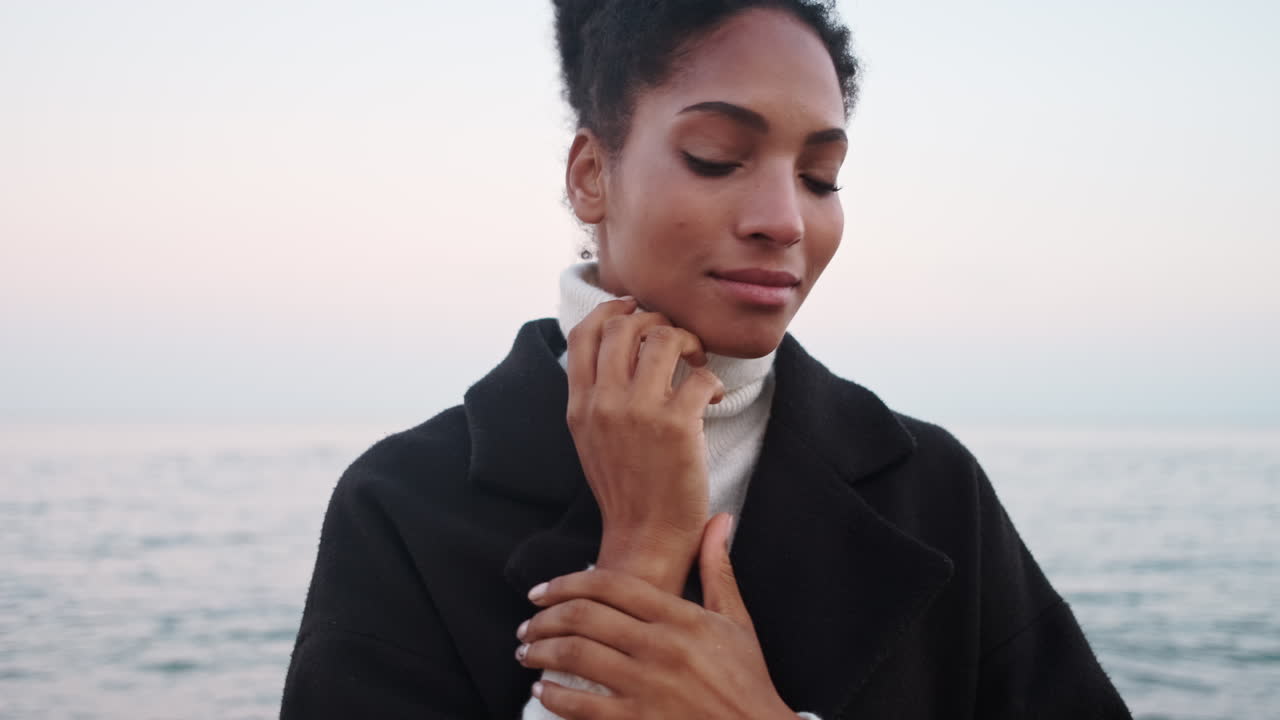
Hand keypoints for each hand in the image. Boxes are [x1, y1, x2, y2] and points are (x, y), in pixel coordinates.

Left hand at [516, 514, 795, 719]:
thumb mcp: (737, 621)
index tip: (541, 592)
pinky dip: (554, 696)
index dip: (566, 583)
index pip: (611, 585)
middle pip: (585, 617)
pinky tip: (543, 690)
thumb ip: (718, 568)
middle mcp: (661, 648)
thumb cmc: (747, 681)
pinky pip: (582, 706)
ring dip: (541, 653)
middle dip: (545, 618)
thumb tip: (720, 519)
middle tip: (527, 625)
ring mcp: (648, 688)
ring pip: (576, 657)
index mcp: (681, 618)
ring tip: (527, 653)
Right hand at [565, 298, 724, 593]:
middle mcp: (604, 403)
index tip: (634, 307)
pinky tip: (714, 397)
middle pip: (623, 326)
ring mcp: (639, 413)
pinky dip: (713, 380)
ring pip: (663, 338)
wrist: (644, 537)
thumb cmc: (625, 487)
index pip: (583, 333)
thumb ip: (595, 395)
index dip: (611, 309)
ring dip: (686, 341)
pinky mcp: (677, 425)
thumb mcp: (590, 438)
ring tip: (695, 361)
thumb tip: (613, 347)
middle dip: (654, 321)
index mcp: (579, 405)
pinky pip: (701, 375)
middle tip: (673, 340)